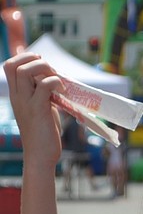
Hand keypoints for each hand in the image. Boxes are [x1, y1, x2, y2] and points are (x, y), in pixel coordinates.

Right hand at [3, 52, 64, 167]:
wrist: (41, 155)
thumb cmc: (44, 132)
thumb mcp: (41, 107)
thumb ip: (42, 93)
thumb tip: (52, 78)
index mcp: (16, 95)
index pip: (9, 66)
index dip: (24, 57)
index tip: (41, 63)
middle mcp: (17, 97)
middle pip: (13, 65)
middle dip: (33, 58)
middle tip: (50, 69)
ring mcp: (26, 103)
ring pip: (24, 71)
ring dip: (44, 68)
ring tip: (57, 78)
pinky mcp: (38, 110)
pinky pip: (44, 86)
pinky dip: (55, 82)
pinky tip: (63, 91)